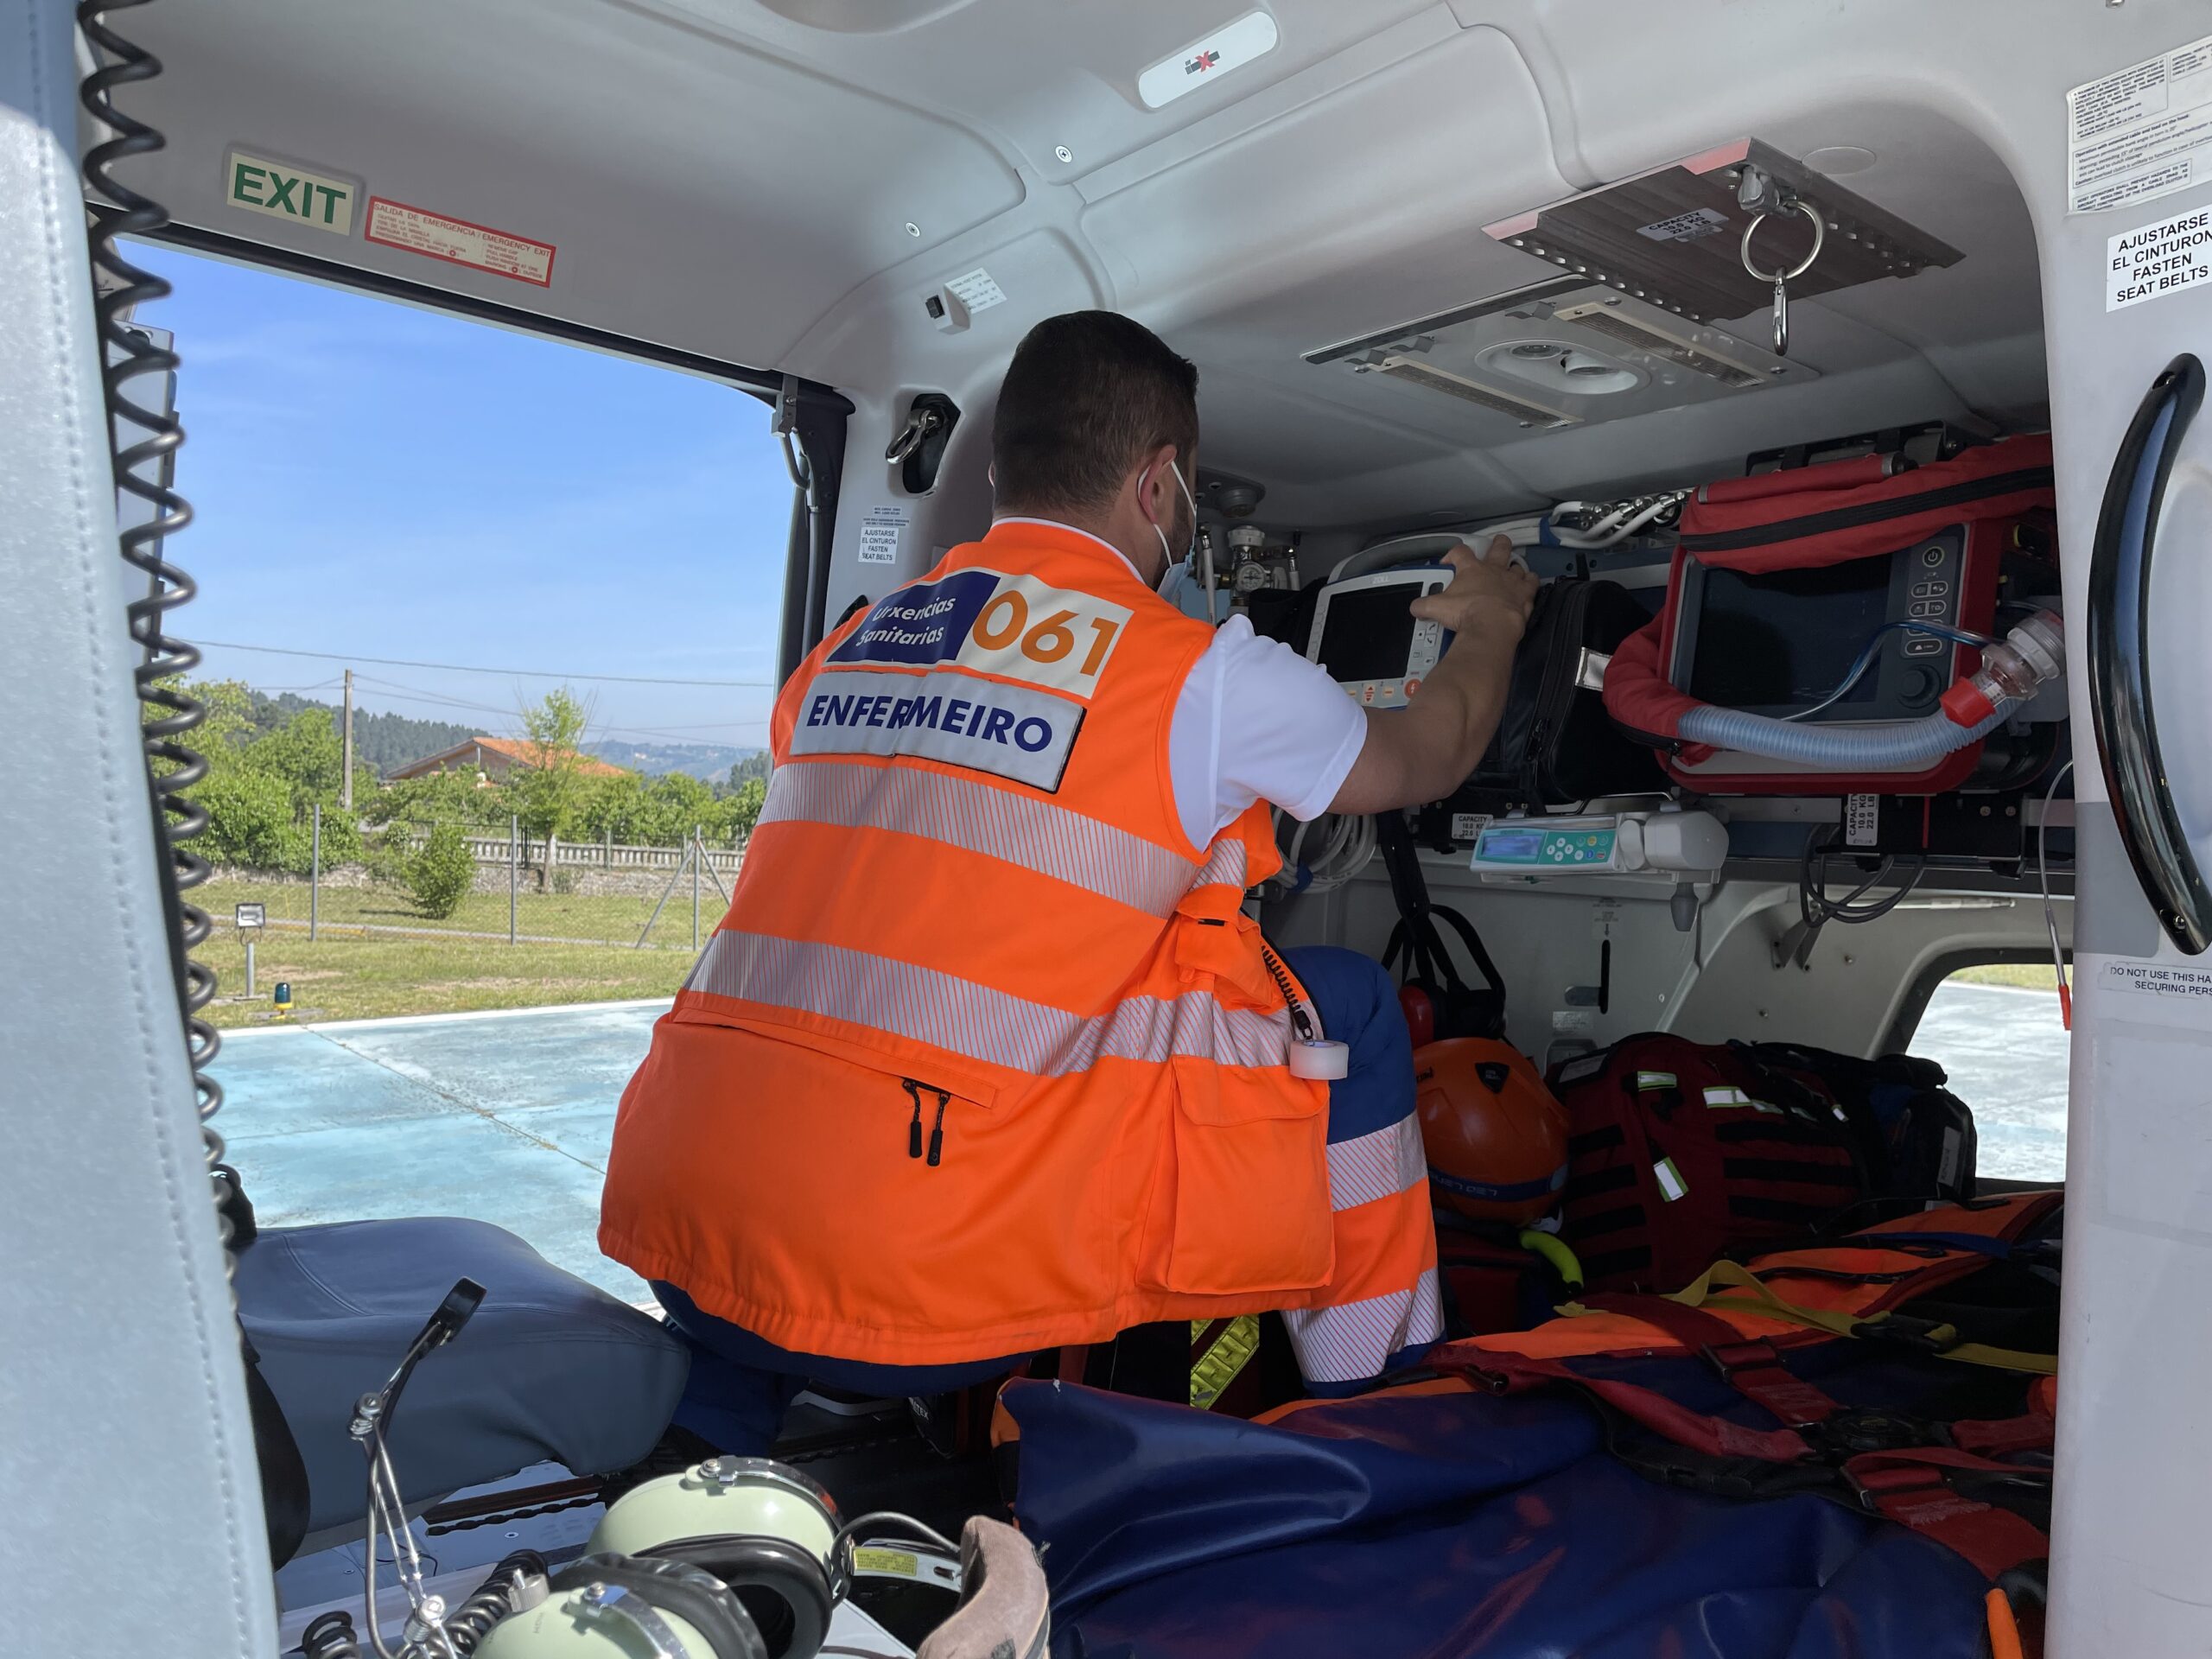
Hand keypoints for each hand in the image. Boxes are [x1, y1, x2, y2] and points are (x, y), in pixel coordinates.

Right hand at [1410, 536, 1536, 646]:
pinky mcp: (1525, 595)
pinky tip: (1529, 584)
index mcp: (1471, 569)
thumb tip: (1415, 608)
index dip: (1453, 554)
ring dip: (1515, 567)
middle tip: (1498, 542)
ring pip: (1518, 566)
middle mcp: (1494, 570)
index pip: (1460, 552)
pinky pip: (1532, 584)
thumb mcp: (1436, 608)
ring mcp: (1512, 581)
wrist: (1491, 626)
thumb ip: (1423, 605)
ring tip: (1513, 570)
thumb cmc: (1464, 612)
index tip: (1449, 562)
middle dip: (1498, 543)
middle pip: (1499, 548)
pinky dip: (1530, 583)